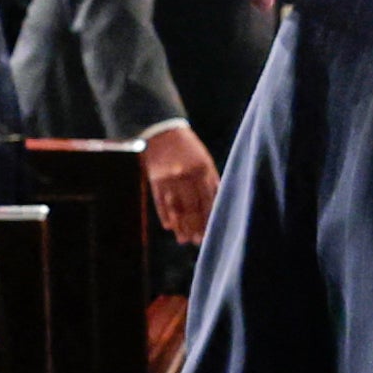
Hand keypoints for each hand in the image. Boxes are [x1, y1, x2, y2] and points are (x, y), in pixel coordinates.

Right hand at [142, 120, 218, 241]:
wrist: (162, 131)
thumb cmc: (188, 147)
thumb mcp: (204, 160)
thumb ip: (211, 181)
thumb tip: (218, 204)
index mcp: (202, 169)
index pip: (207, 200)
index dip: (208, 218)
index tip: (209, 232)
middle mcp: (185, 175)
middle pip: (192, 207)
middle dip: (195, 226)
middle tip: (197, 241)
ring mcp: (169, 178)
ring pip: (176, 208)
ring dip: (180, 225)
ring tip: (183, 239)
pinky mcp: (154, 180)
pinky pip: (160, 202)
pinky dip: (164, 215)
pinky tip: (169, 226)